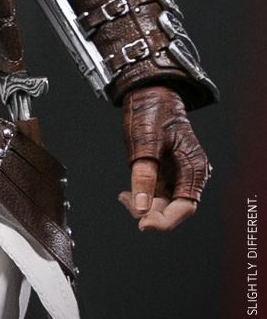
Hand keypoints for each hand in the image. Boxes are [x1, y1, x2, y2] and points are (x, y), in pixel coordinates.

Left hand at [119, 85, 210, 231]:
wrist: (149, 92)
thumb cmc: (151, 112)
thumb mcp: (145, 144)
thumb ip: (143, 177)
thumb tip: (140, 207)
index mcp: (194, 167)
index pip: (185, 207)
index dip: (165, 221)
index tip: (144, 225)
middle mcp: (190, 174)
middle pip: (174, 208)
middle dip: (150, 212)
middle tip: (126, 202)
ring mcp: (179, 174)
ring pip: (164, 203)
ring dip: (144, 205)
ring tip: (124, 196)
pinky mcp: (168, 172)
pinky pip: (157, 194)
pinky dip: (142, 196)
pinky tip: (127, 194)